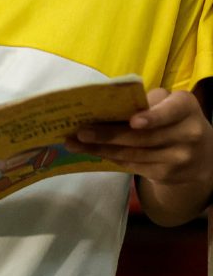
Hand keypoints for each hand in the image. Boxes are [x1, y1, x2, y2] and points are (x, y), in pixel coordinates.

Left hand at [66, 88, 212, 187]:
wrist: (202, 153)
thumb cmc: (174, 118)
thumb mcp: (169, 103)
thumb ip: (146, 101)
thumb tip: (106, 102)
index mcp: (185, 108)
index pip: (170, 112)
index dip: (152, 118)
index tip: (133, 121)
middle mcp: (187, 134)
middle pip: (143, 137)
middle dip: (108, 135)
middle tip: (81, 131)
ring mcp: (178, 158)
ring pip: (133, 154)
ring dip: (100, 149)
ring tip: (75, 143)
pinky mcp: (166, 175)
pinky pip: (133, 165)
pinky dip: (110, 158)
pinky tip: (91, 152)